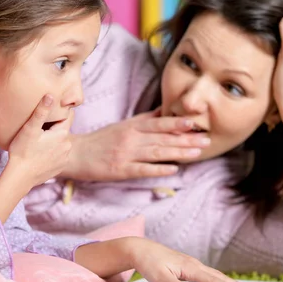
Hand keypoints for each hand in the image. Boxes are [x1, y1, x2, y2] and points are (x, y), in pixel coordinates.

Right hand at [6, 94, 73, 187]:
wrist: (20, 177)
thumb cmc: (23, 151)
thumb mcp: (30, 129)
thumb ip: (41, 111)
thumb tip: (50, 95)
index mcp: (62, 134)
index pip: (67, 116)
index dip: (59, 113)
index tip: (50, 112)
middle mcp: (68, 146)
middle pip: (63, 130)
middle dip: (54, 127)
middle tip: (39, 129)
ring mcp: (65, 158)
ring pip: (61, 142)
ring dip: (53, 140)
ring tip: (38, 142)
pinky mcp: (60, 167)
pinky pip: (58, 154)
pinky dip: (52, 152)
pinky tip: (40, 153)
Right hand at [65, 109, 210, 180]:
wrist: (75, 154)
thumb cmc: (102, 139)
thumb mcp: (124, 125)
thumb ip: (145, 119)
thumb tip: (165, 111)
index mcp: (132, 127)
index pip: (159, 124)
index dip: (178, 123)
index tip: (195, 122)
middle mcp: (131, 138)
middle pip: (163, 138)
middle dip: (186, 139)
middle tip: (206, 140)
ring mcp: (126, 154)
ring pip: (156, 152)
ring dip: (178, 153)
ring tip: (197, 153)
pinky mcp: (120, 170)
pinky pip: (142, 169)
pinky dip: (158, 169)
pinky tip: (173, 169)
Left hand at [128, 238, 257, 281]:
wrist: (141, 249)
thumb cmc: (150, 262)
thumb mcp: (160, 277)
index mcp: (190, 267)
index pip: (212, 281)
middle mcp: (194, 265)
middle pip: (220, 277)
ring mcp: (193, 265)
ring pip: (216, 275)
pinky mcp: (189, 266)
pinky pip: (209, 275)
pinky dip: (220, 280)